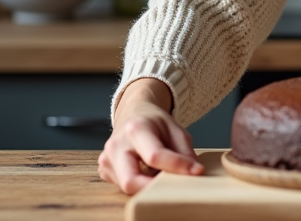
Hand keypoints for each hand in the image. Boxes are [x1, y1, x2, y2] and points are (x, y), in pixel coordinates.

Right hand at [98, 78, 203, 193]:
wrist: (134, 113)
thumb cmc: (155, 122)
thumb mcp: (175, 129)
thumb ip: (185, 151)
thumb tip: (194, 172)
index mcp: (136, 129)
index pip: (155, 155)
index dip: (176, 166)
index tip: (196, 171)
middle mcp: (116, 144)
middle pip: (130, 180)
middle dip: (153, 188)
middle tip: (173, 185)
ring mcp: (107, 158)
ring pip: (127, 186)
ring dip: (147, 184)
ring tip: (159, 171)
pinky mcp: (104, 169)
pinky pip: (122, 185)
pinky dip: (139, 182)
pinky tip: (146, 171)